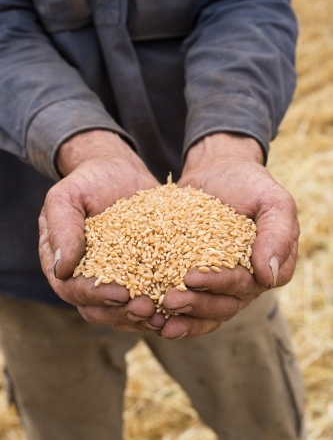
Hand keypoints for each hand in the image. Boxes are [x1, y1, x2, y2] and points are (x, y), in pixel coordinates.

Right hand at [39, 130, 165, 332]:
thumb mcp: (67, 196)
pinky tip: (180, 304)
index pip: (73, 290)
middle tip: (148, 310)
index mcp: (64, 264)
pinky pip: (147, 295)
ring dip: (142, 318)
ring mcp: (115, 278)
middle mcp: (86, 278)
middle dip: (123, 314)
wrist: (117, 171)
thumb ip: (61, 228)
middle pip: (98, 309)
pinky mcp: (140, 273)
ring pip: (122, 311)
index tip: (121, 293)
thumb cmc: (87, 181)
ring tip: (165, 315)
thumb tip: (61, 270)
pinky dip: (160, 304)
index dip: (96, 296)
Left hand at [156, 133, 298, 338]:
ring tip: (157, 314)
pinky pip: (188, 301)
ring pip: (206, 310)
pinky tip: (153, 318)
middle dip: (197, 304)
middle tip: (170, 298)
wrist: (218, 171)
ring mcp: (220, 284)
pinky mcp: (195, 277)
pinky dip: (173, 314)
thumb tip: (267, 276)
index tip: (193, 277)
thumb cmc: (249, 184)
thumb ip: (278, 234)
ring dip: (183, 316)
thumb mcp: (273, 200)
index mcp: (269, 269)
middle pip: (224, 305)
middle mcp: (247, 283)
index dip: (221, 285)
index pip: (247, 285)